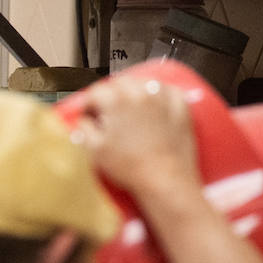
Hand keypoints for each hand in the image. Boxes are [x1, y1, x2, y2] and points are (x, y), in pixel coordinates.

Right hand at [73, 75, 200, 196]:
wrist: (164, 180)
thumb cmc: (130, 168)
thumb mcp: (93, 151)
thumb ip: (83, 130)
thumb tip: (83, 120)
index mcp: (117, 102)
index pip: (96, 92)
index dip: (87, 103)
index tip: (85, 113)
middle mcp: (141, 94)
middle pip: (120, 82)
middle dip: (109, 93)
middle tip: (104, 109)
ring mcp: (163, 99)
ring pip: (144, 82)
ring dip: (133, 90)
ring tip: (128, 106)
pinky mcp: (180, 109)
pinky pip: (168, 90)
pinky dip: (159, 92)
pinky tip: (154, 102)